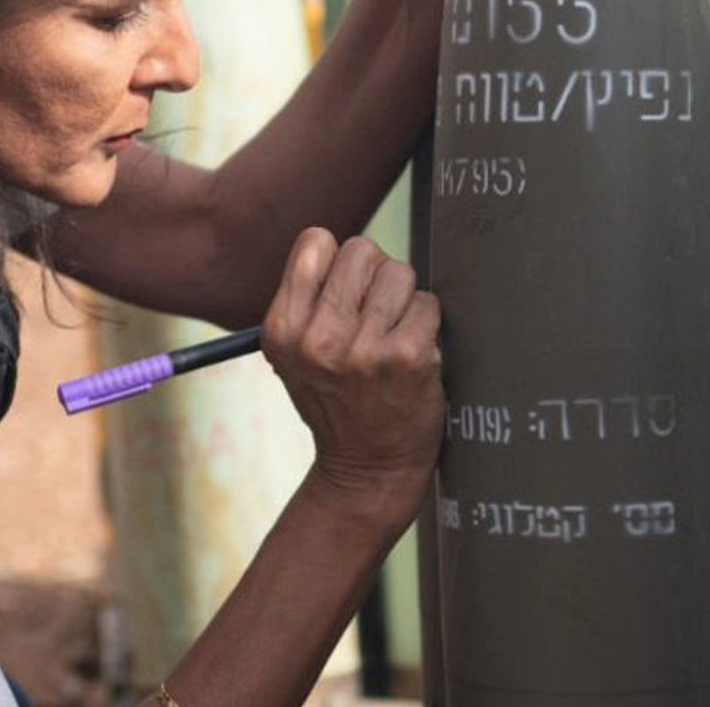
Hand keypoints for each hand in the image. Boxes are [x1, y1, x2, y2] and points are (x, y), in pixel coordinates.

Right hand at [261, 229, 443, 508]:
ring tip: (392, 338)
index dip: (337, 263)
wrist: (368, 469)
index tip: (344, 296)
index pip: (315, 241)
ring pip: (399, 272)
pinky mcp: (406, 357)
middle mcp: (316, 338)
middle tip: (375, 318)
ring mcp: (362, 349)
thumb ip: (308, 299)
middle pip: (362, 250)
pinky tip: (413, 354)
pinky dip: (427, 323)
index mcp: (281, 329)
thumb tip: (341, 246)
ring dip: (404, 300)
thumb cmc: (337, 399)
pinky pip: (428, 303)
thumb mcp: (296, 353)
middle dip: (375, 277)